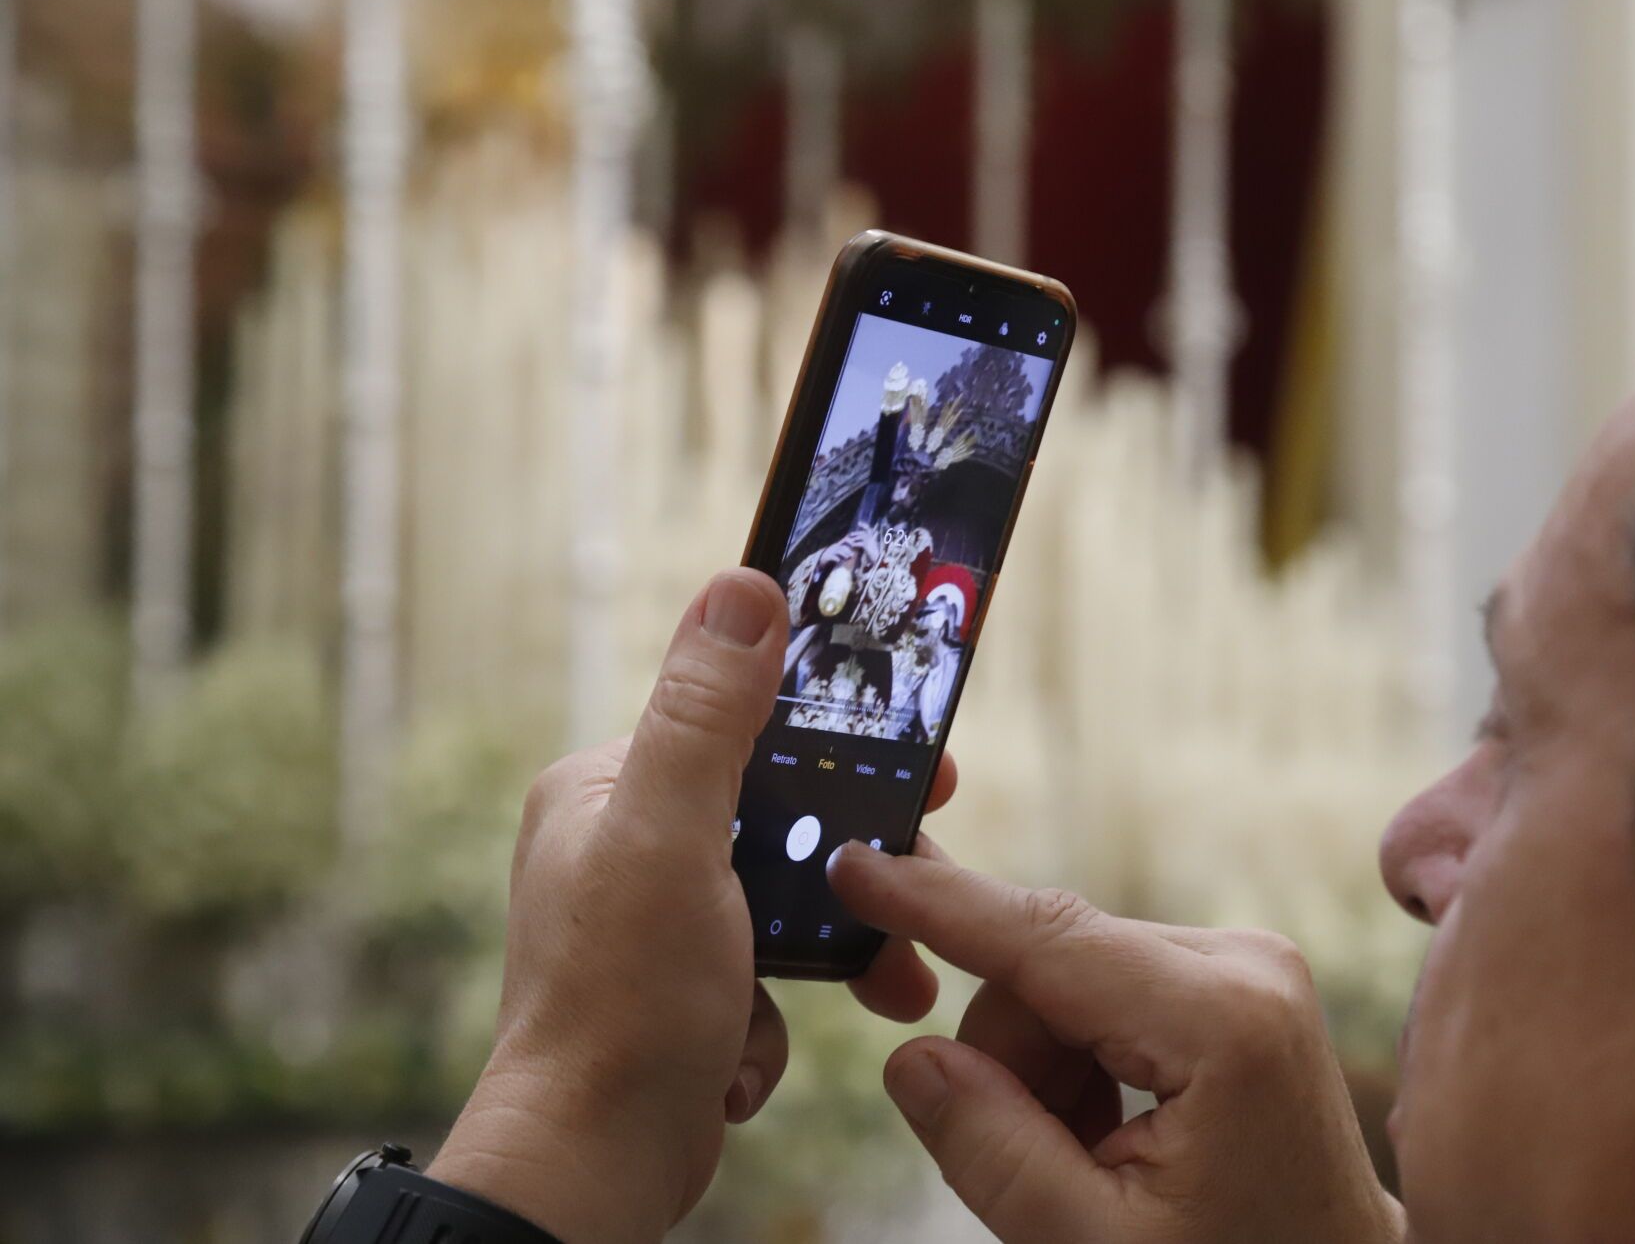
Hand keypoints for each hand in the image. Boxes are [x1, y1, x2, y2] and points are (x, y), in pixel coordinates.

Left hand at [428, 569, 956, 1242]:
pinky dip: (782, 1008)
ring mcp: (650, 918)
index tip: (920, 765)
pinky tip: (754, 1045)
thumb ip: (706, 717)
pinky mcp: (677, 984)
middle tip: (918, 885)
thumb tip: (741, 589)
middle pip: (775, 815)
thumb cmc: (621, 1006)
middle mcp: (621, 843)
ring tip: (888, 983)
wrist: (593, 1165)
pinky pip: (766, 968)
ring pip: (783, 898)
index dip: (835, 739)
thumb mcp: (672, 841)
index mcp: (606, 789)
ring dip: (832, 946)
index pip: (739, 725)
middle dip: (849, 864)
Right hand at [828, 843, 1406, 1243]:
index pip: (1043, 938)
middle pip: (1044, 967)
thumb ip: (992, 1149)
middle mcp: (1242, 962)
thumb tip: (913, 1058)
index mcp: (1222, 1023)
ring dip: (1047, 1073)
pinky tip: (1119, 1137)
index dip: (936, 903)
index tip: (854, 863)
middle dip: (1013, 1064)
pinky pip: (1104, 991)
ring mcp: (1244, 963)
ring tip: (1098, 1165)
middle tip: (1046, 1169)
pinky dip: (1083, 1064)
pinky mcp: (1234, 976)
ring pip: (1064, 979)